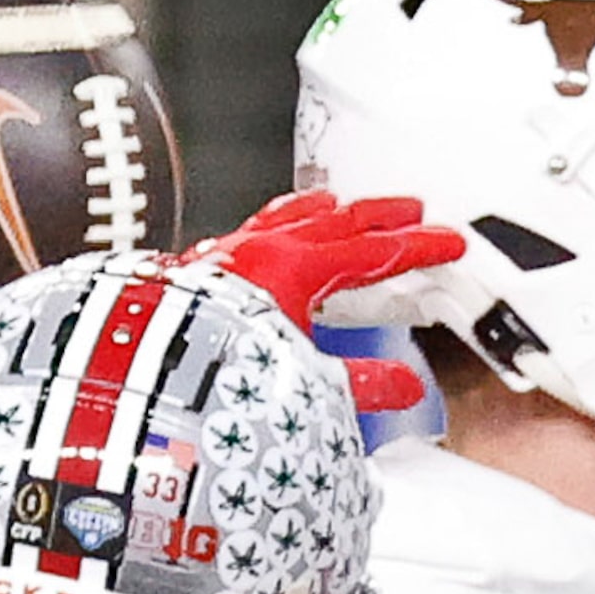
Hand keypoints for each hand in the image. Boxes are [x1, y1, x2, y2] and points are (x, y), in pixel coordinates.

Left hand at [190, 190, 465, 412]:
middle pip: (335, 221)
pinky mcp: (200, 271)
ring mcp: (227, 255)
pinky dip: (269, 229)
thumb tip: (404, 388)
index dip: (416, 247)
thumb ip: (358, 383)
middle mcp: (258, 251)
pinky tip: (264, 236)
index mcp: (292, 268)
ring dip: (320, 210)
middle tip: (411, 210)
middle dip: (379, 215)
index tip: (446, 242)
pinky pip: (245, 234)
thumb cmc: (216, 370)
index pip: (372, 252)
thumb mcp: (303, 382)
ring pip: (284, 217)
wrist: (149, 373)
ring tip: (336, 204)